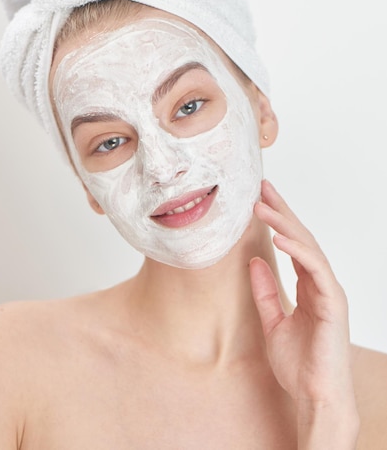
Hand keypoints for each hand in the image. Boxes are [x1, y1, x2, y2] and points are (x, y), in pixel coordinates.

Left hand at [250, 180, 358, 446]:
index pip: (293, 244)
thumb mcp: (272, 322)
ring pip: (308, 246)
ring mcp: (328, 291)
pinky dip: (297, 250)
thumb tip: (254, 261)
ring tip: (261, 206)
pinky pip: (314, 268)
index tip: (260, 199)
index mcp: (308, 287)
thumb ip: (265, 292)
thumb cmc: (299, 366)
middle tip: (262, 187)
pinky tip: (278, 236)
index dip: (278, 220)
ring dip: (285, 223)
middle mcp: (320, 283)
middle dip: (281, 211)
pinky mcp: (333, 302)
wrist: (314, 397)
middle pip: (301, 237)